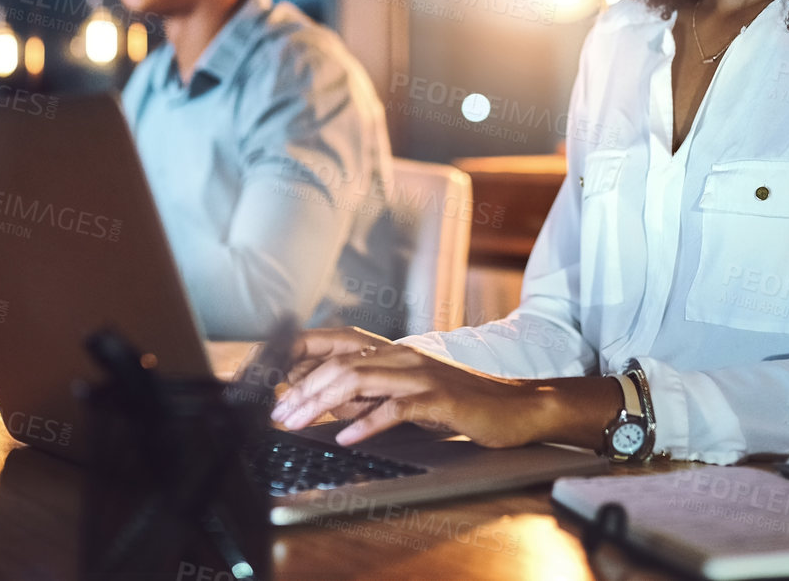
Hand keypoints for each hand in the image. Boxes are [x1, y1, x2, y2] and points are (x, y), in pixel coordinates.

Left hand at [271, 330, 539, 446]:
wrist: (514, 408)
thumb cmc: (460, 404)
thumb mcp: (408, 395)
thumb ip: (371, 395)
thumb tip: (328, 405)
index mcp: (392, 353)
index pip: (335, 349)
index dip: (301, 363)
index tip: (274, 387)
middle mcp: (402, 356)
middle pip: (338, 366)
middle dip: (302, 390)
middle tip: (277, 415)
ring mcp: (420, 375)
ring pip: (359, 380)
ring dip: (322, 403)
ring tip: (298, 422)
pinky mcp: (438, 398)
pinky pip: (395, 408)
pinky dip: (367, 423)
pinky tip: (347, 438)